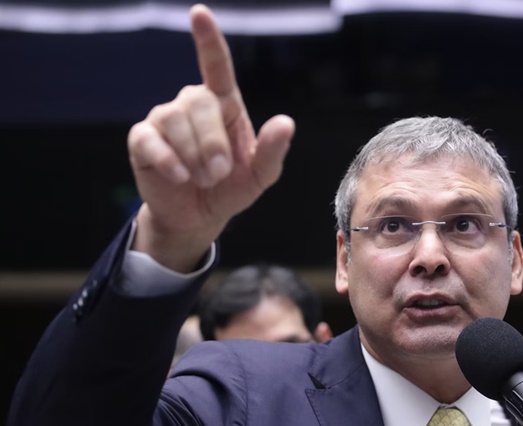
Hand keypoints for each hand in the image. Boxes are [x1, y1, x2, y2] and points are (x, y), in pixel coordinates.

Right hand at [127, 4, 294, 271]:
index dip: (208, 40)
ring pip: (174, 119)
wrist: (199, 216)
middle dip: (212, 142)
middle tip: (220, 173)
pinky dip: (168, 159)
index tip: (199, 13)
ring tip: (202, 179)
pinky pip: (150, 139)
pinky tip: (180, 175)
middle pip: (199, 101)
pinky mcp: (143, 140)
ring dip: (193, 154)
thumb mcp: (261, 175)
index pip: (216, 65)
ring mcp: (164, 120)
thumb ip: (273, 151)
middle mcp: (193, 105)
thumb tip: (286, 123)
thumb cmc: (231, 189)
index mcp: (225, 105)